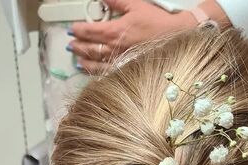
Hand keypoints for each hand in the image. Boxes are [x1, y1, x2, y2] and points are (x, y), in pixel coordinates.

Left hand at [67, 0, 196, 73]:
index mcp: (115, 31)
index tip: (72, 29)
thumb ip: (116, 1)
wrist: (177, 39)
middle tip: (71, 45)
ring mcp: (121, 62)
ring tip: (78, 59)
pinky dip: (97, 73)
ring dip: (84, 61)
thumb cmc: (158, 24)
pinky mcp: (128, 71)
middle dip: (78, 46)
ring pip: (96, 64)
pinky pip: (108, 74)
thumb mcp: (136, 6)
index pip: (89, 31)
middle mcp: (115, 49)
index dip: (78, 30)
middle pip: (89, 49)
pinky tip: (92, 72)